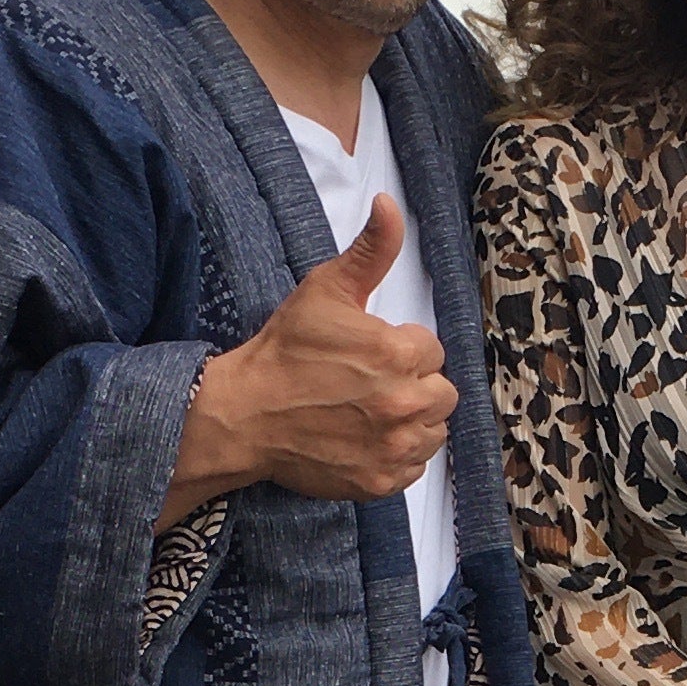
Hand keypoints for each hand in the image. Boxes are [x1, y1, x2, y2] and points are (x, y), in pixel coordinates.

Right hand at [164, 194, 456, 518]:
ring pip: (434, 431)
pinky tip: (367, 439)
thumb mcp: (327, 290)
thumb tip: (389, 204)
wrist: (245, 414)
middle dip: (414, 384)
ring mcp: (394, 447)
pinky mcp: (380, 481)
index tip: (368, 354)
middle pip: (441, 392)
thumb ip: (370, 251)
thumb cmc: (285, 350)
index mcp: (400, 354)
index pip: (430, 350)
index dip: (401, 349)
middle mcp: (405, 403)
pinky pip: (414, 468)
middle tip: (371, 384)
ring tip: (372, 411)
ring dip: (413, 421)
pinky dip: (397, 455)